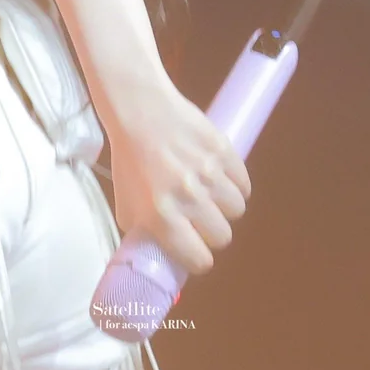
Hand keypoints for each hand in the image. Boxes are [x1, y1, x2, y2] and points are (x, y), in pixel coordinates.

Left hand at [105, 76, 251, 275]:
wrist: (140, 110)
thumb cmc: (130, 159)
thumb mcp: (125, 205)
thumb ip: (143, 234)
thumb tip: (159, 258)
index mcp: (162, 217)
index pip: (200, 260)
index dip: (198, 257)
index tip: (195, 248)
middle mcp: (188, 199)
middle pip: (222, 236)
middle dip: (212, 230)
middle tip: (201, 217)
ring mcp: (209, 174)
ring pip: (236, 209)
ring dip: (225, 205)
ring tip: (210, 192)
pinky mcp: (224, 151)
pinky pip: (244, 183)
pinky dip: (236, 184)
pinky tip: (220, 176)